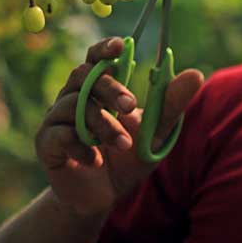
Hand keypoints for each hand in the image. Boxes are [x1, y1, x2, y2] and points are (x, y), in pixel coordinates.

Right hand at [34, 37, 203, 217]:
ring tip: (123, 145)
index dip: (105, 48)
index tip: (120, 47)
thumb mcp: (156, 132)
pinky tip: (96, 160)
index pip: (96, 57)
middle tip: (132, 107)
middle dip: (111, 89)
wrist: (105, 195)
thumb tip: (195, 74)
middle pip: (84, 76)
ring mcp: (57, 119)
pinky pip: (58, 134)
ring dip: (103, 125)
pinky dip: (81, 147)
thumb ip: (171, 104)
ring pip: (73, 106)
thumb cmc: (130, 156)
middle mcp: (74, 96)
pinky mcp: (46, 143)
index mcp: (99, 88)